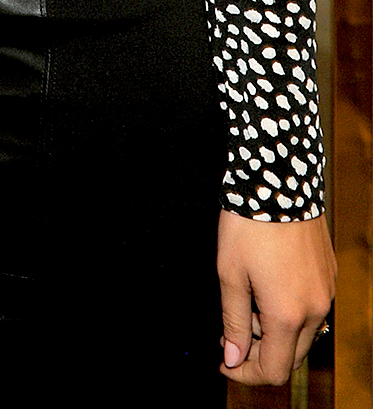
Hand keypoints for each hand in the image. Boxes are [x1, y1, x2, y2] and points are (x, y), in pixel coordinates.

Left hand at [218, 209, 334, 383]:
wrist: (277, 181)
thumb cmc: (248, 224)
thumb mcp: (229, 274)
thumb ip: (233, 321)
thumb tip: (233, 357)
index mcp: (288, 314)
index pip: (274, 369)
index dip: (246, 372)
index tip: (224, 361)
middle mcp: (315, 309)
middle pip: (291, 356)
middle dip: (259, 352)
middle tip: (230, 332)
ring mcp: (326, 292)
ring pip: (302, 333)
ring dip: (274, 332)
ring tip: (244, 302)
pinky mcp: (329, 276)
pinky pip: (311, 309)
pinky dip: (288, 312)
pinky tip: (265, 287)